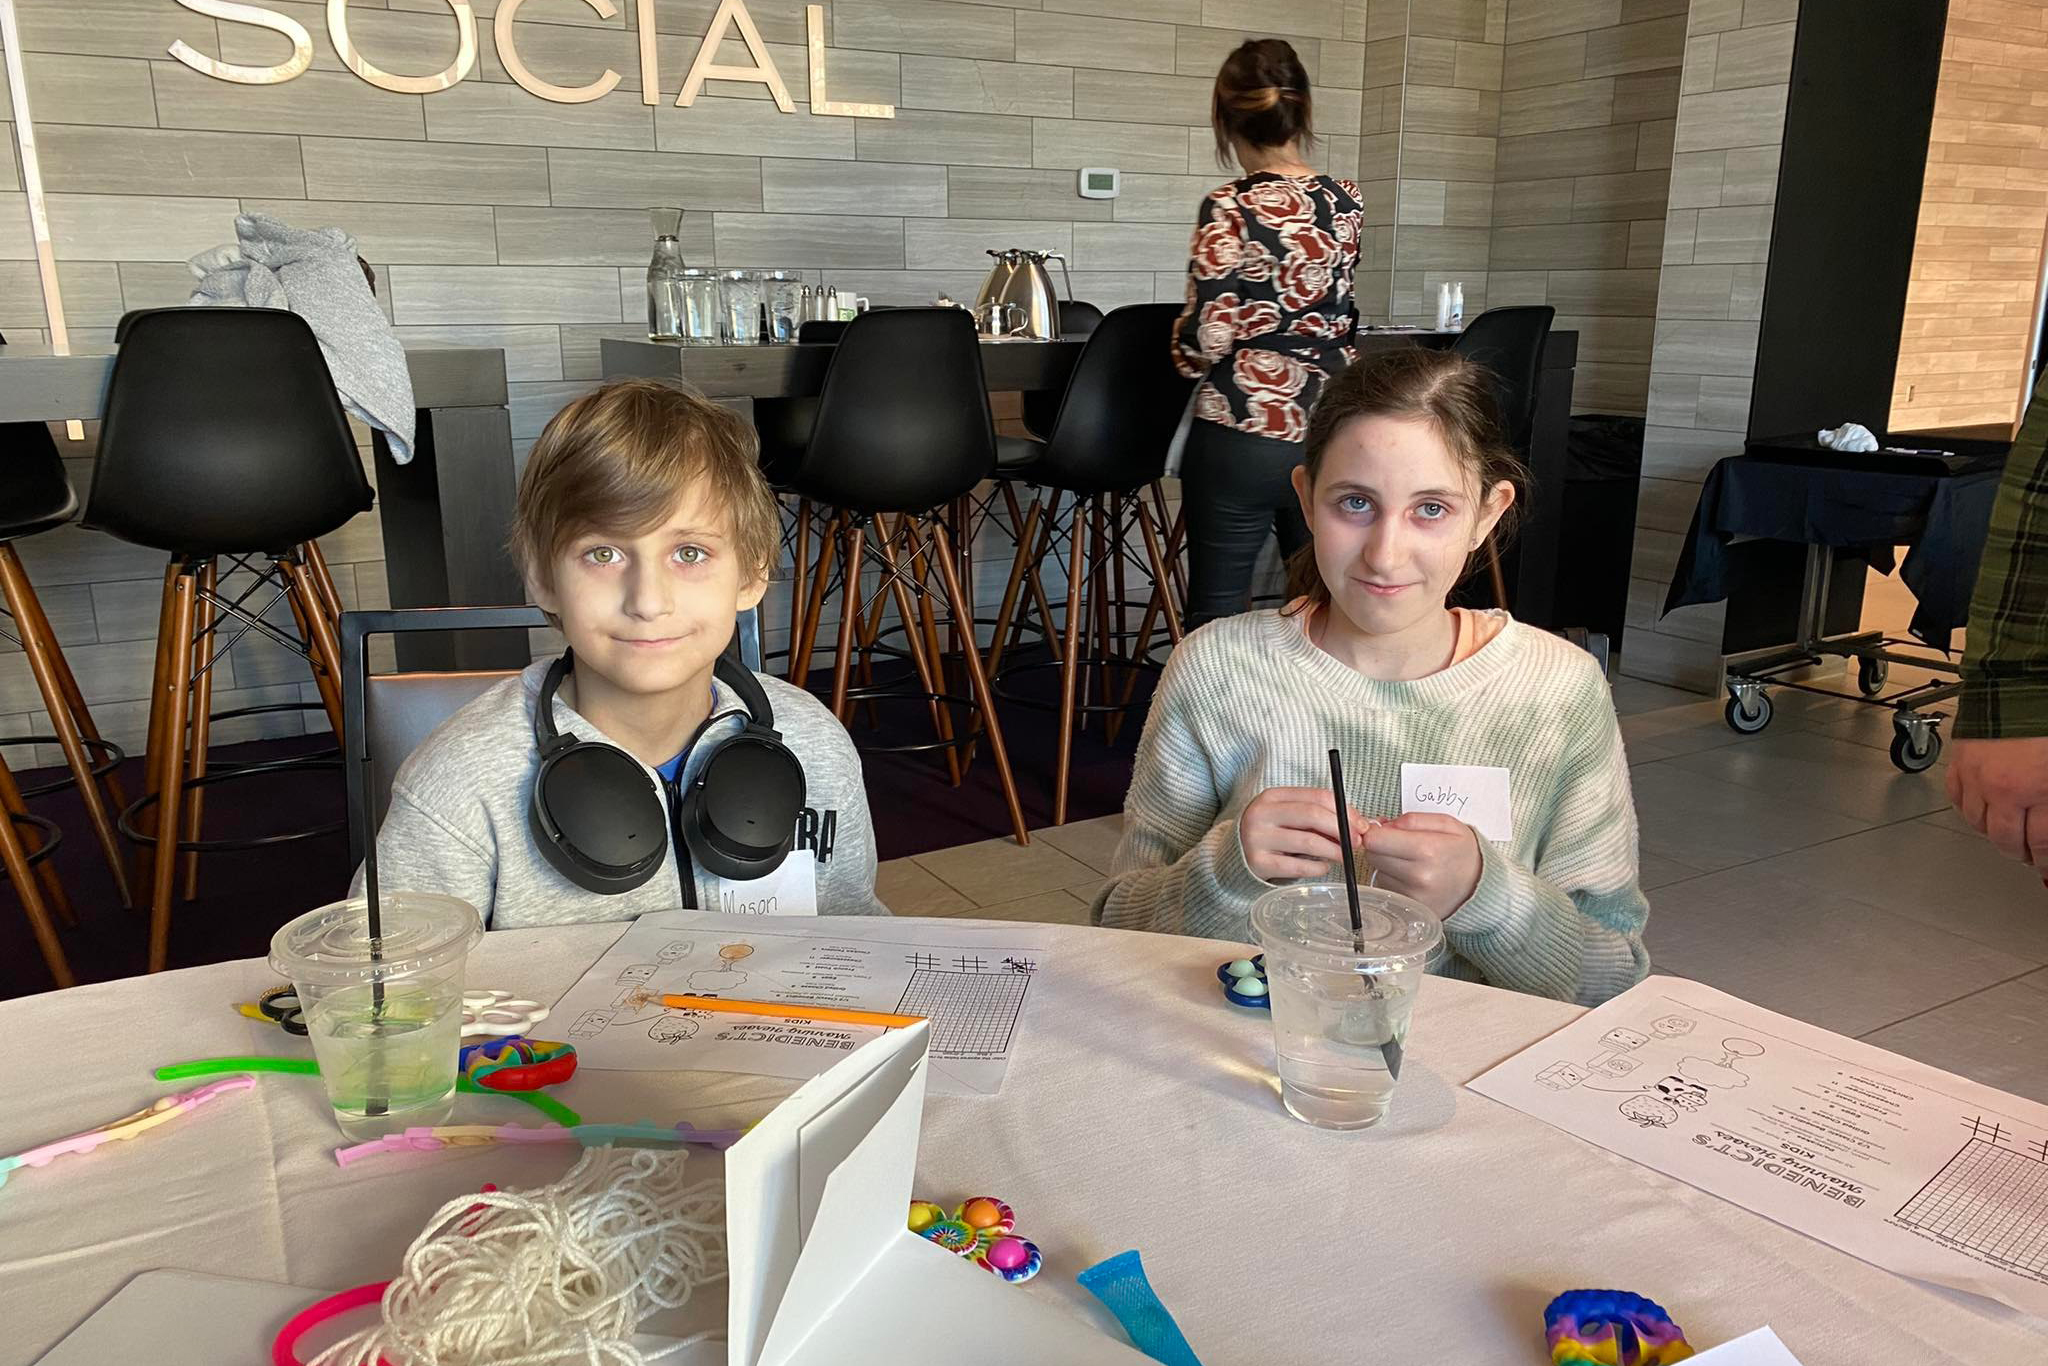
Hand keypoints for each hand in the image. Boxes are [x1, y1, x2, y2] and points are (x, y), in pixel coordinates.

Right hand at [1239, 787, 1366, 881]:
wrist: (1234, 856)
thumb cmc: (1273, 834)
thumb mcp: (1289, 817)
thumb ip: (1318, 816)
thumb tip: (1359, 826)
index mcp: (1272, 796)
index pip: (1317, 796)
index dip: (1345, 810)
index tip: (1361, 825)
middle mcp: (1261, 814)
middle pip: (1313, 815)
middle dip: (1342, 829)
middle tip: (1357, 843)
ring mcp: (1257, 838)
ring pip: (1309, 842)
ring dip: (1334, 851)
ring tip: (1344, 856)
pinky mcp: (1258, 863)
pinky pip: (1298, 867)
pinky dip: (1318, 868)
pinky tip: (1323, 867)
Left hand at [1360, 813, 1482, 920]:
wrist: (1480, 887)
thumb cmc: (1462, 852)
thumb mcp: (1447, 824)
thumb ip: (1412, 819)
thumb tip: (1381, 826)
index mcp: (1428, 850)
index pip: (1375, 840)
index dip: (1375, 831)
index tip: (1383, 830)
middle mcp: (1418, 876)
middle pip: (1372, 855)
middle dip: (1381, 845)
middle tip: (1400, 843)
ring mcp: (1413, 896)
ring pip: (1376, 871)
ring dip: (1386, 863)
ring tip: (1411, 861)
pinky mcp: (1408, 907)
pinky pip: (1385, 886)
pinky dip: (1392, 879)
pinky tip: (1411, 876)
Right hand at [1946, 736, 2047, 874]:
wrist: (2021, 680)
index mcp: (2038, 790)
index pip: (2043, 844)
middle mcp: (2003, 789)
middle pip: (2006, 840)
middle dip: (2021, 852)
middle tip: (2031, 855)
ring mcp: (1976, 776)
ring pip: (1977, 823)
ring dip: (1993, 831)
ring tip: (2007, 830)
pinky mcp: (1959, 762)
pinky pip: (1957, 797)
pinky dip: (1969, 807)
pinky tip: (1982, 807)